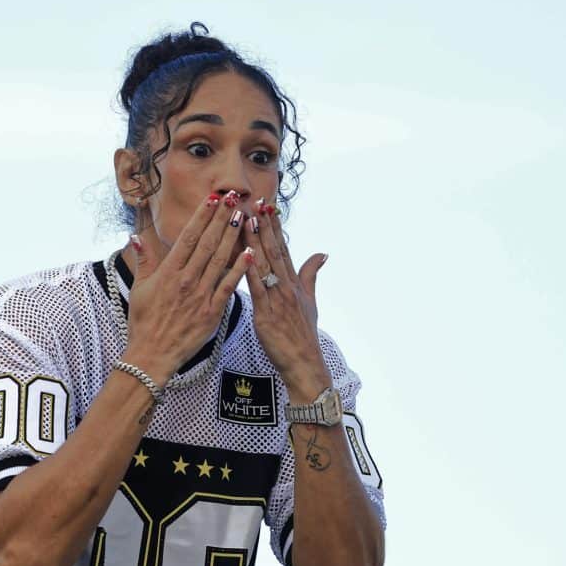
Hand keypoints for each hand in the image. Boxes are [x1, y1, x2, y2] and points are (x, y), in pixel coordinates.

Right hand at [123, 192, 252, 385]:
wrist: (152, 355)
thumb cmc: (144, 322)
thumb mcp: (139, 288)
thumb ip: (143, 260)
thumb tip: (136, 236)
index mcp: (168, 271)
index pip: (188, 237)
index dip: (202, 216)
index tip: (213, 198)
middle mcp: (185, 279)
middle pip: (207, 243)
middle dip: (221, 218)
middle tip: (234, 198)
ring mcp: (200, 295)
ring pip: (220, 259)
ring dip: (233, 236)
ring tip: (244, 216)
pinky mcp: (212, 311)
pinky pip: (228, 286)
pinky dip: (240, 269)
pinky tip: (251, 253)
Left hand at [243, 200, 330, 401]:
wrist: (304, 362)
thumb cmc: (303, 335)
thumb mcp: (311, 301)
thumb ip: (311, 275)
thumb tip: (322, 253)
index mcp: (295, 283)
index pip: (284, 249)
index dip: (276, 227)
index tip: (268, 207)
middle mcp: (287, 287)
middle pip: (275, 250)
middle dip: (265, 225)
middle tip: (257, 202)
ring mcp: (278, 299)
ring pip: (264, 264)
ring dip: (255, 240)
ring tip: (247, 218)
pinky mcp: (266, 313)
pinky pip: (256, 287)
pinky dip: (249, 269)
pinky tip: (243, 253)